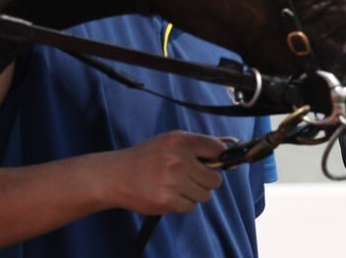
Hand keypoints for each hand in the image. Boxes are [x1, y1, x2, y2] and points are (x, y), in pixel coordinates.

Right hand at [96, 131, 226, 215]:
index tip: (215, 163)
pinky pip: (190, 206)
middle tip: (193, 178)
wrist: (116, 176)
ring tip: (178, 186)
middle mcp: (179, 159)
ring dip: (195, 193)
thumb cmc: (146, 158)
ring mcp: (173, 181)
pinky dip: (182, 203)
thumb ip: (197, 145)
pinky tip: (169, 195)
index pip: (217, 149)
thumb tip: (229, 149)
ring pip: (204, 195)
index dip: (220, 158)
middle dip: (207, 181)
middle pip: (215, 179)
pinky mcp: (167, 200)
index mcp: (181, 140)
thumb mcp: (169, 141)